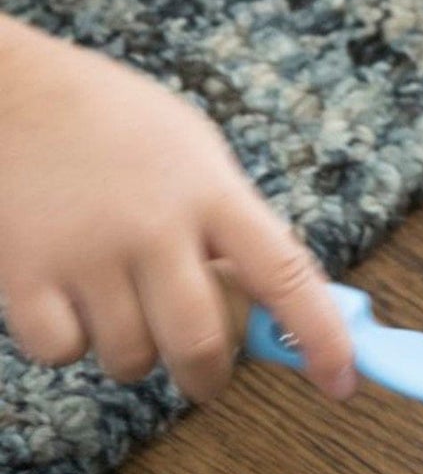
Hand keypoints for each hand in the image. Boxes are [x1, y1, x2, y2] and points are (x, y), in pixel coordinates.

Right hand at [0, 26, 356, 404]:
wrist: (20, 93)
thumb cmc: (118, 120)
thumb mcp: (197, 151)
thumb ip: (230, 221)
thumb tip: (267, 295)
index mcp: (213, 192)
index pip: (285, 275)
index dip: (320, 337)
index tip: (340, 381)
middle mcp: (156, 227)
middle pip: (202, 342)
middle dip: (211, 376)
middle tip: (207, 373)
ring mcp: (89, 254)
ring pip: (132, 357)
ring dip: (138, 354)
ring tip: (126, 305)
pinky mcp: (25, 276)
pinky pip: (64, 352)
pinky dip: (72, 343)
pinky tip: (72, 300)